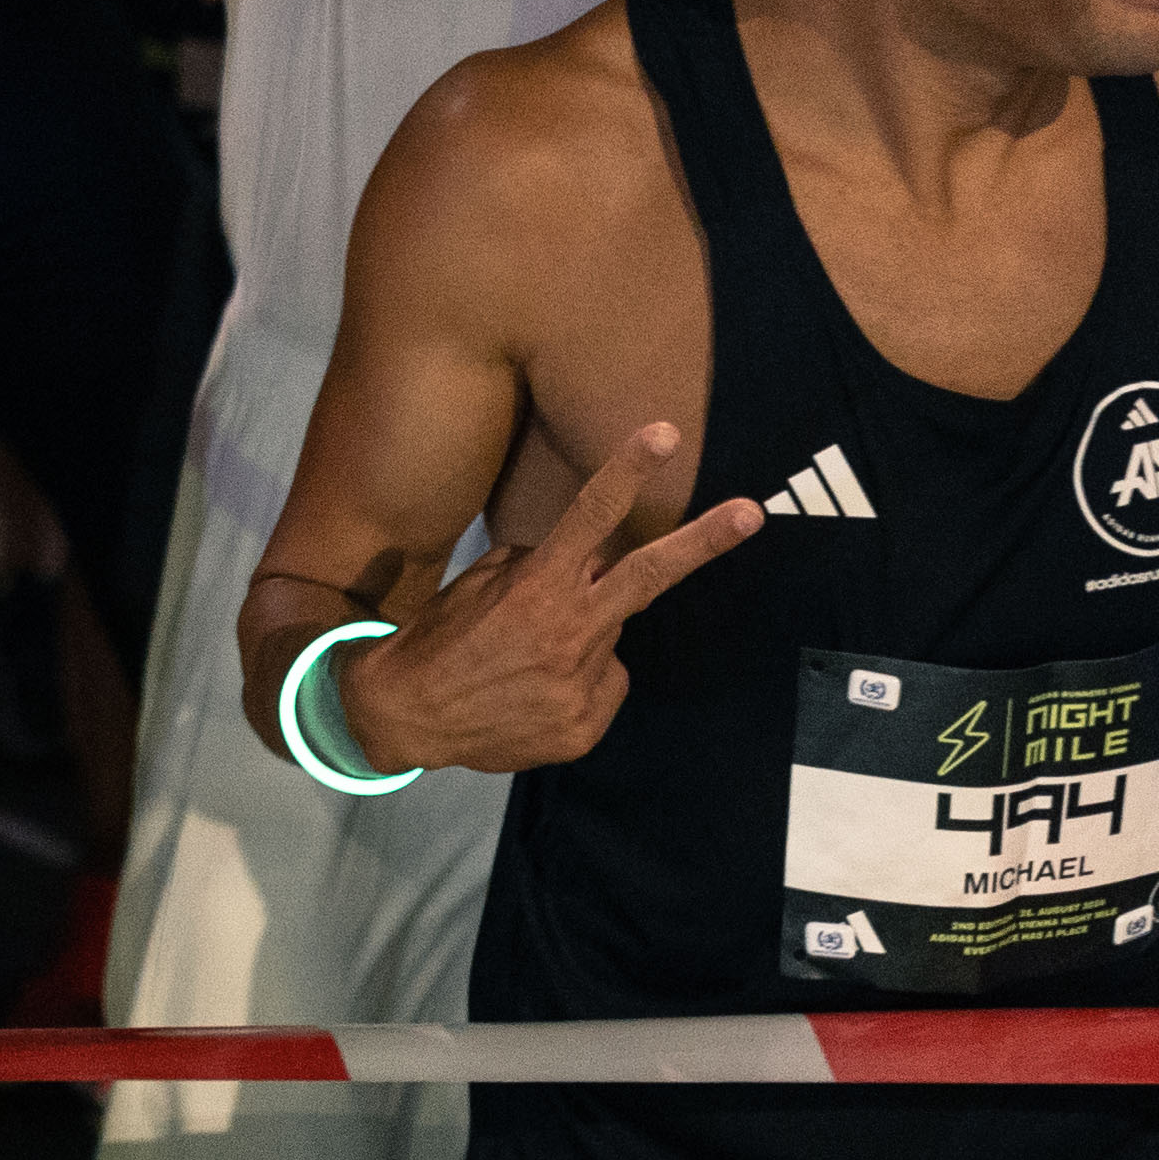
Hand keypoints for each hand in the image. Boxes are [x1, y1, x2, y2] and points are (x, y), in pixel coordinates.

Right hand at [320, 422, 761, 776]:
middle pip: (648, 574)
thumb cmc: (440, 639)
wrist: (406, 717)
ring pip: (612, 639)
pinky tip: (535, 694)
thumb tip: (579, 562)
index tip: (663, 434)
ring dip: (583, 639)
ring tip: (528, 662)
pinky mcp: (584, 725)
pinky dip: (578, 685)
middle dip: (704, 541)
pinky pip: (603, 687)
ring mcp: (581, 683)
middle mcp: (568, 631)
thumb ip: (534, 568)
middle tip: (752, 512)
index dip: (628, 470)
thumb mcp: (478, 585)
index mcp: (537, 587)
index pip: (590, 515)